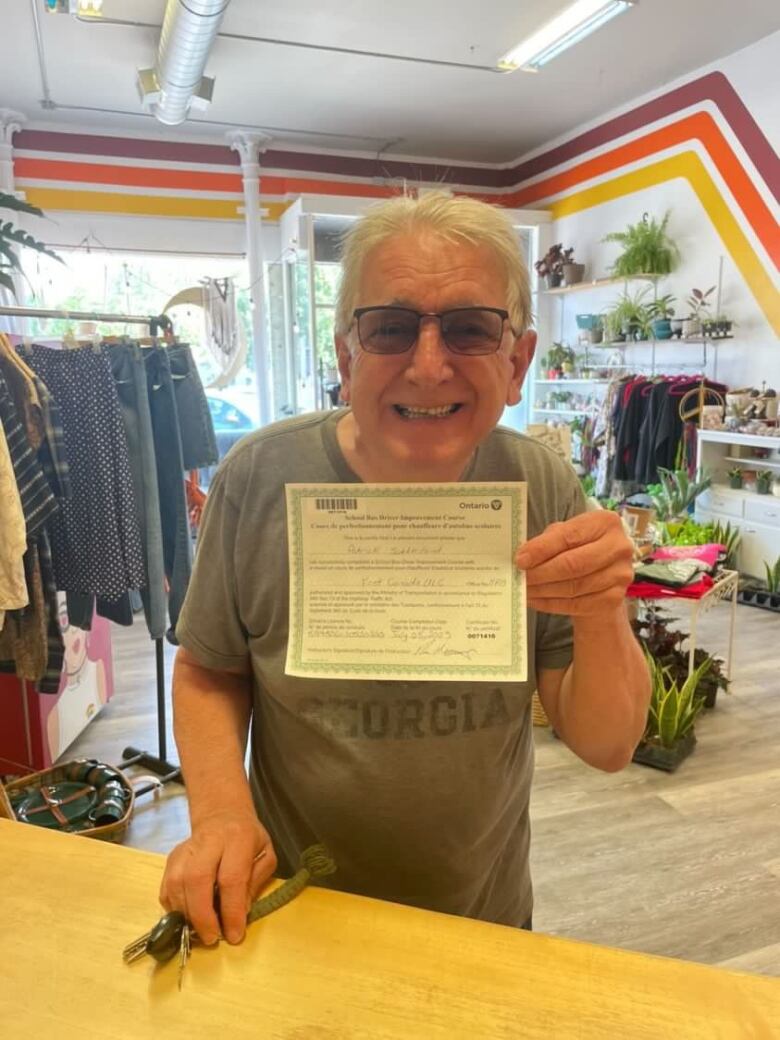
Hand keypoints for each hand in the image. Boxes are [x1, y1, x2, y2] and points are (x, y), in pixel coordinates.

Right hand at [159, 808, 276, 945]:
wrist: (222, 815)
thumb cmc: (248, 839)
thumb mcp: (265, 855)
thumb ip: (255, 883)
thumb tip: (240, 913)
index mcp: (238, 838)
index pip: (232, 878)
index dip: (231, 910)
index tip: (234, 935)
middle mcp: (209, 841)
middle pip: (197, 879)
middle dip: (202, 916)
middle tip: (211, 938)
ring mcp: (185, 849)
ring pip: (177, 884)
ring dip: (187, 915)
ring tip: (200, 930)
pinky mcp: (171, 858)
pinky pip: (166, 888)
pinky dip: (174, 908)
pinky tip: (188, 916)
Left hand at [515, 510, 633, 619]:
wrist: (602, 578)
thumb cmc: (579, 549)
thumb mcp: (565, 536)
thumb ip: (547, 541)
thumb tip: (523, 556)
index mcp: (606, 522)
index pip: (569, 536)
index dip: (542, 549)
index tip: (520, 559)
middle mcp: (620, 547)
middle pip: (573, 564)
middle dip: (542, 572)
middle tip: (521, 577)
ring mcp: (620, 575)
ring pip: (574, 587)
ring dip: (544, 590)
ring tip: (525, 589)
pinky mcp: (615, 599)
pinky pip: (577, 604)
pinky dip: (552, 604)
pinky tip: (537, 600)